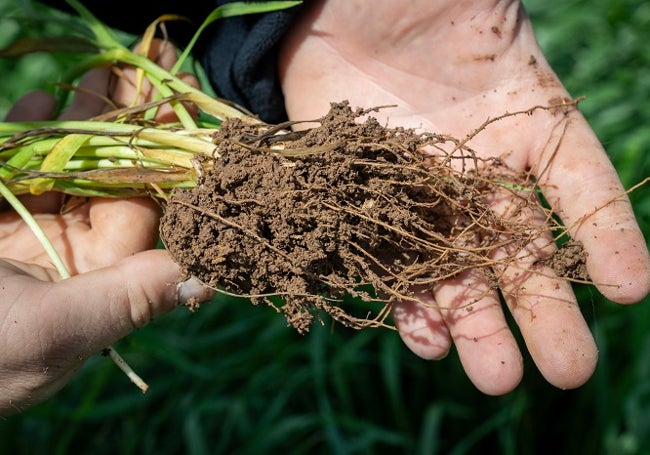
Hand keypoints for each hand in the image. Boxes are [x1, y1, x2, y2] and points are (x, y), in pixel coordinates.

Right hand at [0, 40, 210, 414]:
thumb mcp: (58, 330)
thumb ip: (131, 298)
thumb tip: (208, 279)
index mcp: (98, 280)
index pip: (149, 210)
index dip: (176, 161)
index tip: (198, 115)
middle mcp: (68, 249)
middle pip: (113, 174)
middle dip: (136, 122)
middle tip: (160, 67)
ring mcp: (25, 225)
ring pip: (66, 159)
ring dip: (88, 113)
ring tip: (114, 68)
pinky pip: (11, 161)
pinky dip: (25, 129)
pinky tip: (43, 97)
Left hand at [278, 0, 649, 393]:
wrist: (328, 5)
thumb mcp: (474, 10)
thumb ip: (511, 54)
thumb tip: (537, 83)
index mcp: (520, 119)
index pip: (577, 182)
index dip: (605, 233)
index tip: (628, 289)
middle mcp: (475, 166)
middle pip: (518, 246)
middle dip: (542, 308)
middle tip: (567, 368)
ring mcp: (418, 191)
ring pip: (456, 268)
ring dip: (476, 324)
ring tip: (494, 378)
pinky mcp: (362, 202)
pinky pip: (389, 261)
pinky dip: (407, 301)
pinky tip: (426, 339)